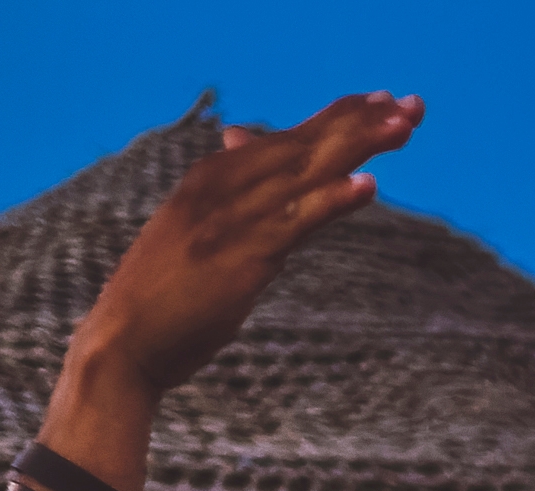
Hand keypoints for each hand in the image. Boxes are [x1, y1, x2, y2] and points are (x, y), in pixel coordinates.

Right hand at [68, 93, 420, 407]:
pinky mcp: (241, 259)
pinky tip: (367, 186)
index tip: (383, 101)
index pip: (285, 140)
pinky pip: (293, 224)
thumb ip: (227, 195)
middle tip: (410, 105)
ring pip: (304, 174)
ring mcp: (231, 222)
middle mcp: (220, 189)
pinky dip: (329, 201)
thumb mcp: (193, 231)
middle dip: (358, 122)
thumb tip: (239, 145)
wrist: (123, 345)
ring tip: (402, 126)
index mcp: (211, 180)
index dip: (336, 119)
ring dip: (356, 147)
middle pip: (301, 146)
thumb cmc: (162, 295)